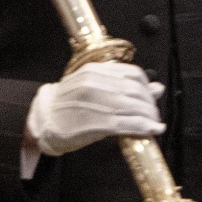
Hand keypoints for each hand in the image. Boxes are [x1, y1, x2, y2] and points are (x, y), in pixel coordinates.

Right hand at [24, 62, 163, 156]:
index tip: (150, 98)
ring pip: (135, 107)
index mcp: (93, 71)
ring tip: (155, 124)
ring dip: (150, 117)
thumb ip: (123, 86)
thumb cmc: (68, 106)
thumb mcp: (93, 88)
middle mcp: (94, 84)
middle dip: (151, 105)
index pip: (132, 73)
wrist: (42, 121)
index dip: (147, 87)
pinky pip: (128, 124)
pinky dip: (144, 127)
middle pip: (136, 91)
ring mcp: (94, 103)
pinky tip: (152, 130)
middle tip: (155, 115)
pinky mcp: (95, 123)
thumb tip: (158, 88)